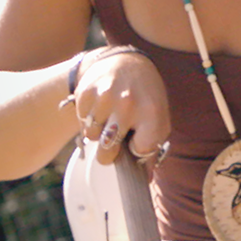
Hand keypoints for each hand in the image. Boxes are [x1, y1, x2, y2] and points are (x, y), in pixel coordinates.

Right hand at [74, 49, 169, 165]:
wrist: (125, 61)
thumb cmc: (146, 96)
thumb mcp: (159, 116)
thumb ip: (153, 147)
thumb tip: (144, 179)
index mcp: (151, 111)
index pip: (140, 151)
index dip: (138, 148)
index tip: (138, 139)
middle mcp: (127, 104)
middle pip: (107, 151)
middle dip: (110, 150)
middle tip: (116, 136)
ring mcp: (104, 97)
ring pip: (92, 137)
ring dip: (99, 132)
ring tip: (109, 117)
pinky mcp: (86, 93)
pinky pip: (82, 122)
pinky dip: (89, 120)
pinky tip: (100, 107)